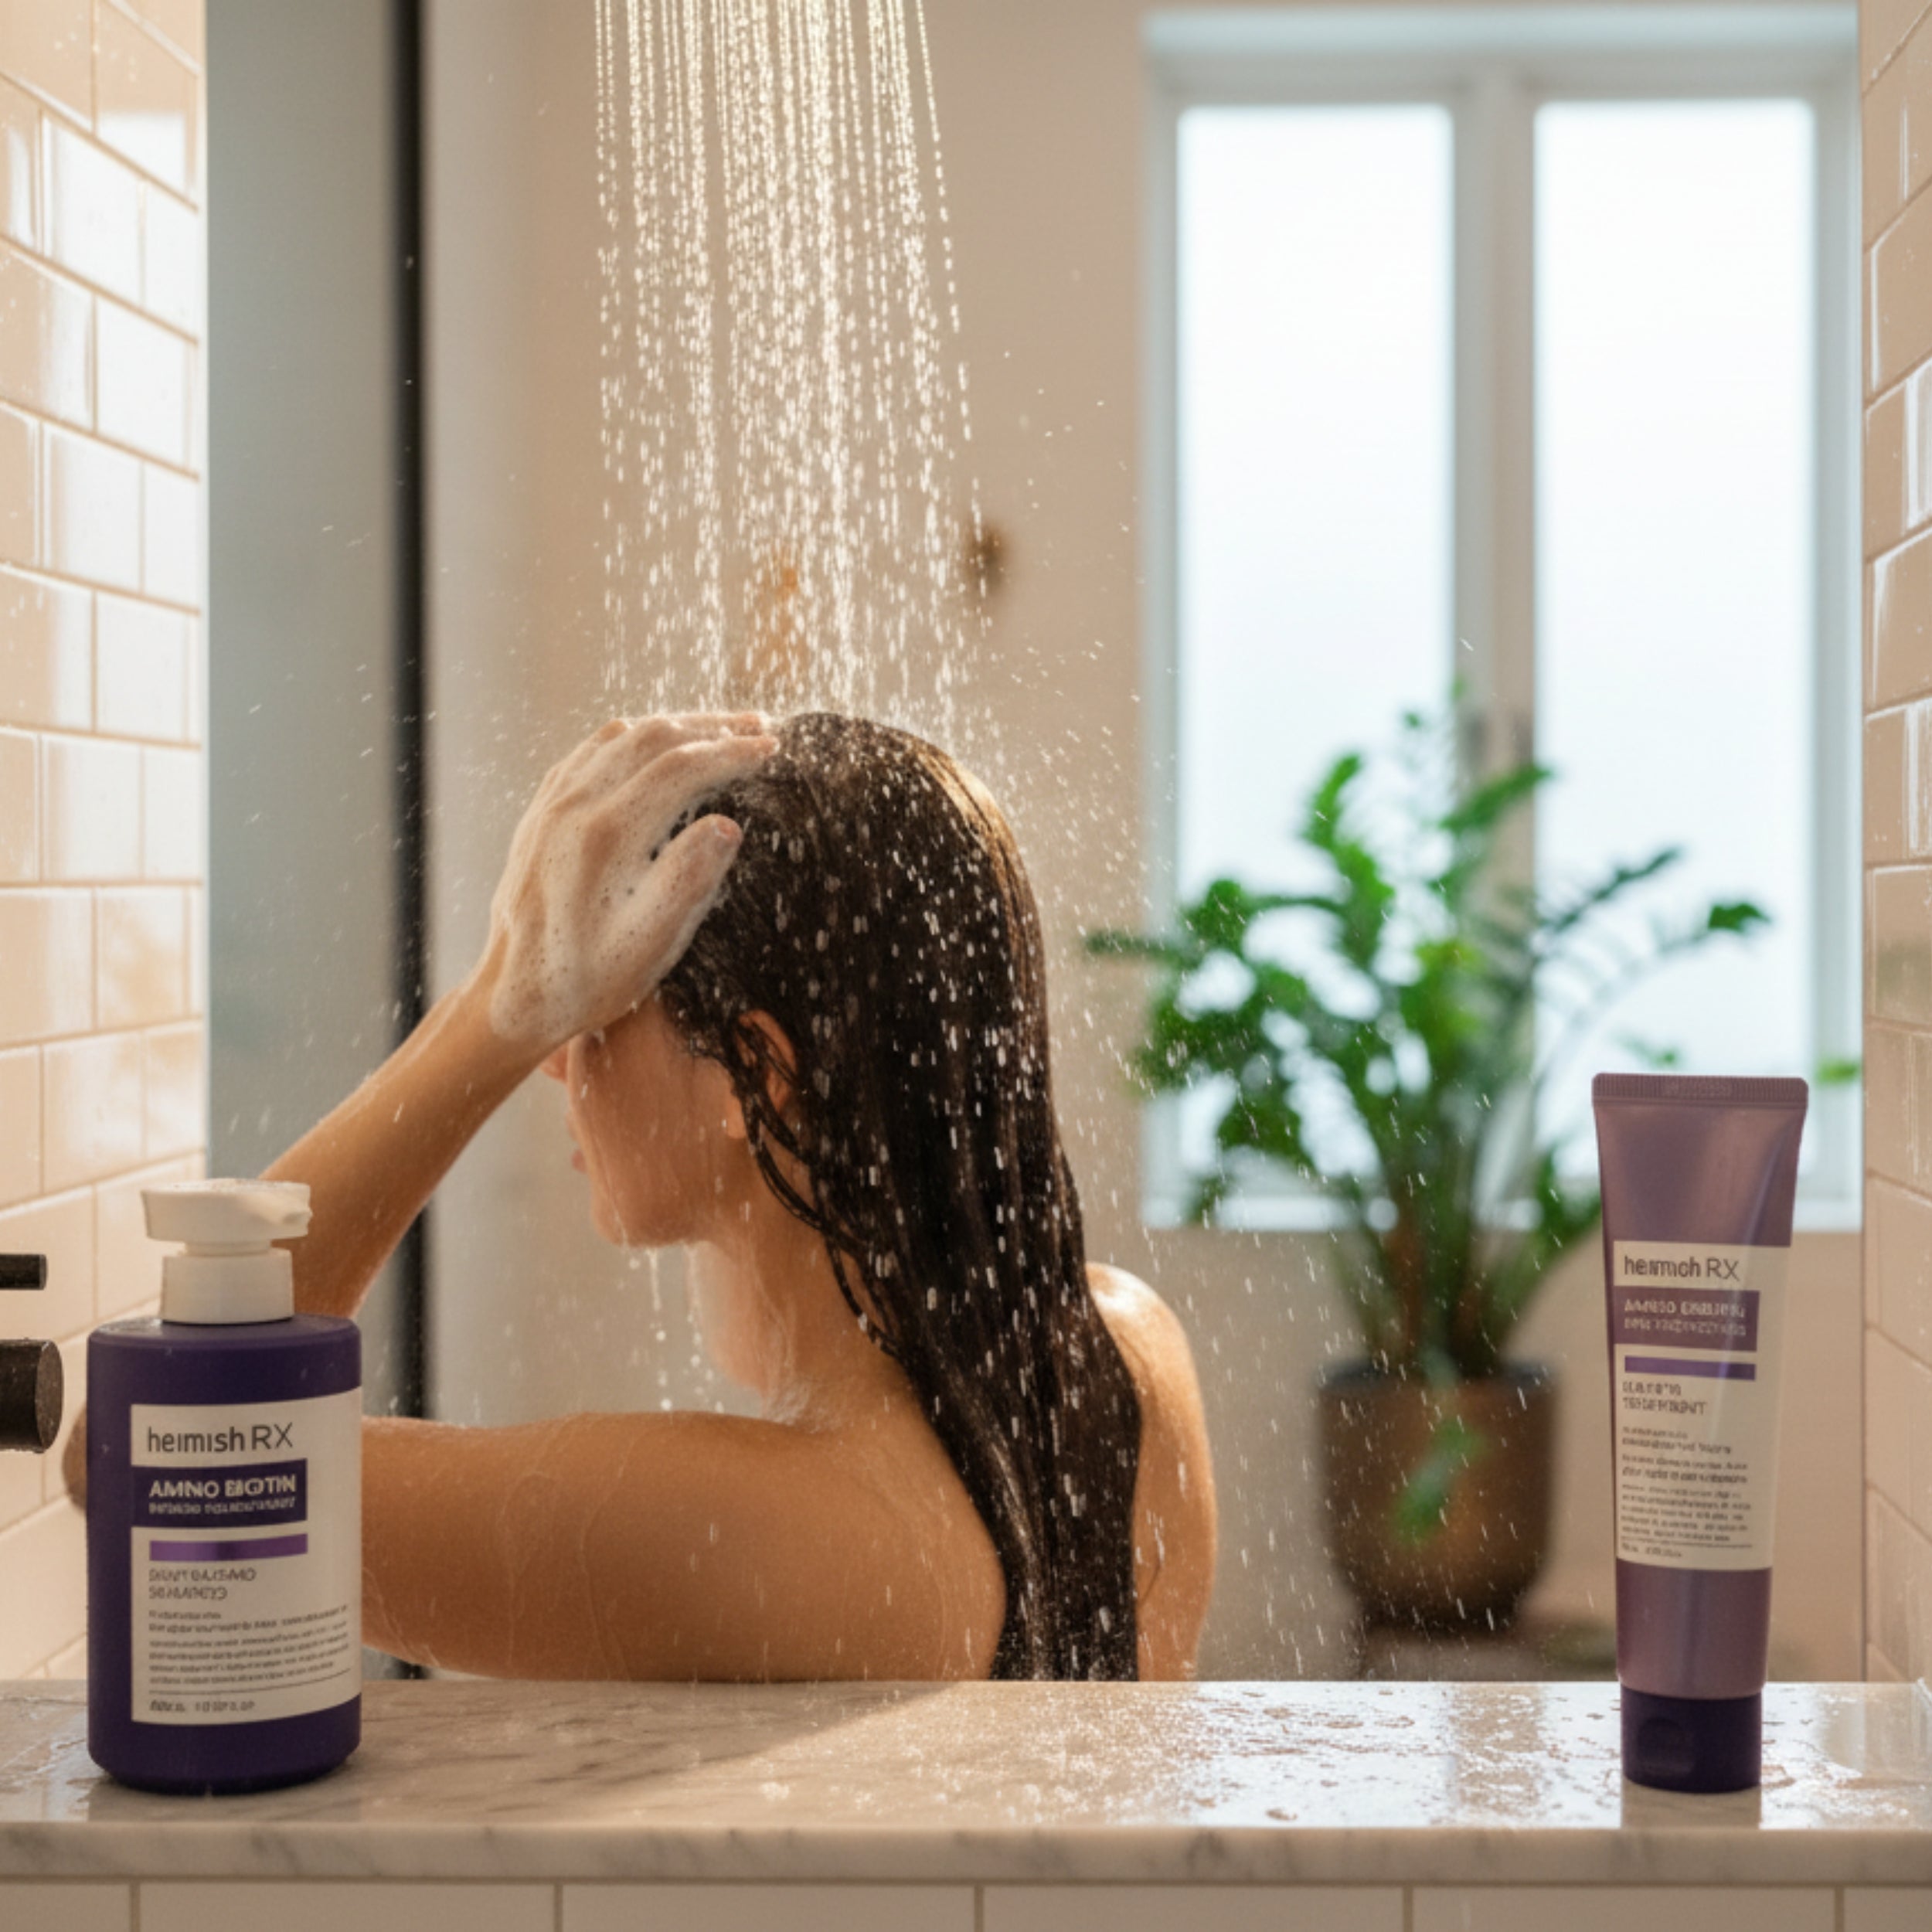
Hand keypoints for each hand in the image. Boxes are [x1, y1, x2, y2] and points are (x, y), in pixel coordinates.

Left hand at [476, 714, 774, 1054]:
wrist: (512, 996)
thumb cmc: (586, 980)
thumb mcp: (649, 945)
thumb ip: (688, 880)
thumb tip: (727, 825)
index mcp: (605, 837)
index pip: (681, 768)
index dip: (732, 753)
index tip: (772, 750)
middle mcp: (573, 806)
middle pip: (652, 737)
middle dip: (713, 727)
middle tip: (760, 727)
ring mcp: (552, 803)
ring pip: (621, 736)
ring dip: (677, 725)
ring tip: (722, 729)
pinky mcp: (542, 810)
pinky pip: (592, 751)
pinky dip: (636, 737)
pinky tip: (657, 743)